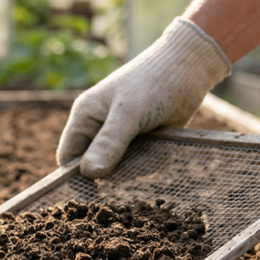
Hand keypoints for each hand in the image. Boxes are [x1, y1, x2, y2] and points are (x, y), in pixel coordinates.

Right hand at [56, 18, 230, 178]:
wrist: (190, 68)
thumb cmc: (154, 82)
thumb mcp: (129, 113)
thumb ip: (109, 143)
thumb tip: (89, 174)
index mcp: (85, 117)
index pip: (68, 158)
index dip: (77, 177)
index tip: (96, 191)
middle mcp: (99, 128)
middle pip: (95, 168)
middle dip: (113, 174)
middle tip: (135, 167)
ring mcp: (120, 136)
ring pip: (120, 170)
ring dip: (136, 168)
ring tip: (153, 148)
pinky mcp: (141, 142)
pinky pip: (139, 164)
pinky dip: (150, 162)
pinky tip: (161, 147)